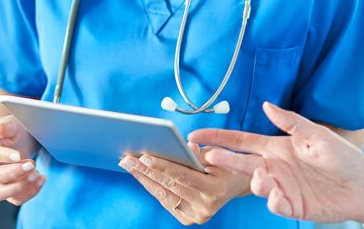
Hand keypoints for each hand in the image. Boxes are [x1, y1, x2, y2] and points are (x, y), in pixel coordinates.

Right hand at [0, 115, 44, 204]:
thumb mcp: (12, 122)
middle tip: (32, 164)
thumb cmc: (13, 130)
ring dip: (20, 187)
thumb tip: (0, 129)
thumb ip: (7, 125)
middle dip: (14, 173)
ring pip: (0, 193)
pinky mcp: (5, 191)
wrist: (16, 140)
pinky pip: (14, 199)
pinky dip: (29, 193)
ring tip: (37, 174)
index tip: (19, 155)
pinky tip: (41, 179)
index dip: (3, 156)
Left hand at [118, 142, 250, 224]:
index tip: (144, 156)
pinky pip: (165, 200)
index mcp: (215, 190)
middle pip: (169, 185)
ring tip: (128, 164)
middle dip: (146, 170)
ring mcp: (196, 215)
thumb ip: (199, 153)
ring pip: (163, 194)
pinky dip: (152, 186)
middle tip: (127, 158)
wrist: (236, 185)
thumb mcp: (218, 155)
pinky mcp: (188, 218)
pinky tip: (140, 174)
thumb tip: (181, 145)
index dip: (163, 166)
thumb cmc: (226, 164)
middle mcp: (205, 207)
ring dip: (143, 178)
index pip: (183, 176)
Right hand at [188, 102, 363, 223]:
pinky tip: (275, 195)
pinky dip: (271, 201)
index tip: (196, 135)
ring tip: (260, 177)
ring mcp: (281, 187)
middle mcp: (273, 167)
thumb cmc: (343, 157)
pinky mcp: (292, 206)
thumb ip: (292, 122)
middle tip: (208, 158)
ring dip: (253, 181)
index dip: (219, 138)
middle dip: (222, 160)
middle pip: (240, 162)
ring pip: (255, 184)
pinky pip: (274, 205)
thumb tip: (267, 105)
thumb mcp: (318, 134)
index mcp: (276, 147)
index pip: (241, 141)